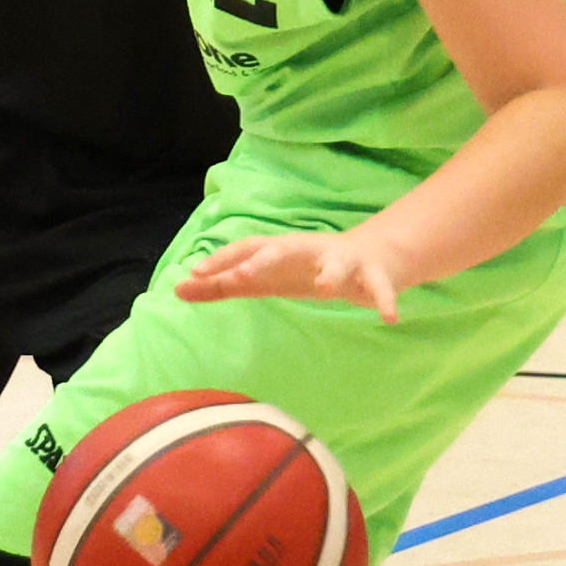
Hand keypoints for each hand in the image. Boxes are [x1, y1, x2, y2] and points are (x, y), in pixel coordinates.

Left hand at [176, 226, 414, 321]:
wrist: (372, 259)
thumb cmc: (307, 271)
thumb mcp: (266, 279)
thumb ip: (223, 286)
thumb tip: (176, 290)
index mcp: (281, 251)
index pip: (248, 248)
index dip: (224, 259)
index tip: (195, 272)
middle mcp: (309, 250)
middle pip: (283, 247)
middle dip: (263, 259)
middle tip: (241, 276)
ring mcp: (343, 260)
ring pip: (337, 263)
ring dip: (332, 274)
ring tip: (327, 289)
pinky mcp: (373, 275)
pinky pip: (380, 288)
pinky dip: (385, 300)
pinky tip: (389, 317)